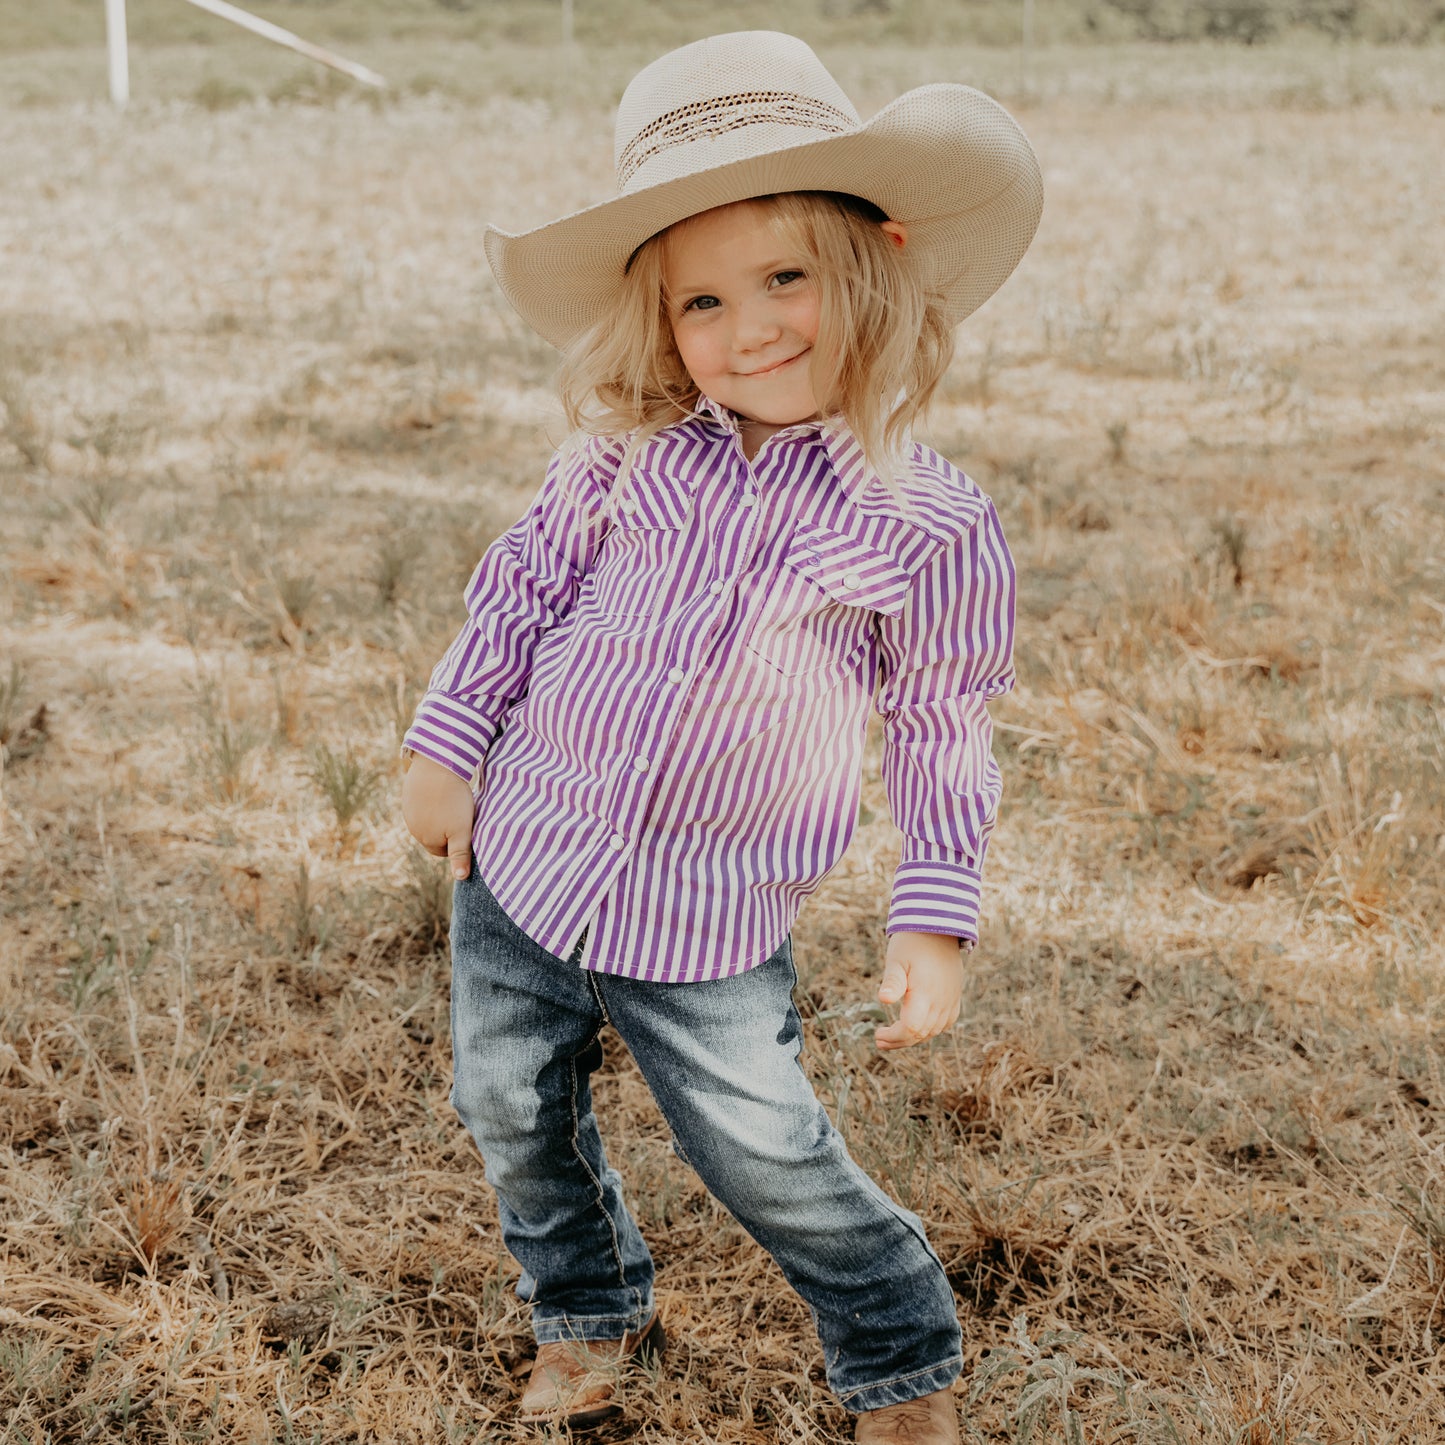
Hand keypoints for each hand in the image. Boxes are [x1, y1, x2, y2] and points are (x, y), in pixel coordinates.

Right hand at [401, 754, 475, 879]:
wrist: (436, 766)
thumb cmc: (453, 801)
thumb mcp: (461, 830)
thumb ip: (461, 854)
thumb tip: (460, 878)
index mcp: (427, 840)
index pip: (444, 851)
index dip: (458, 843)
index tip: (468, 829)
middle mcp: (414, 829)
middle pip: (435, 837)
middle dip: (447, 831)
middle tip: (463, 817)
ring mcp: (409, 812)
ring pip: (429, 821)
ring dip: (440, 817)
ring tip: (453, 804)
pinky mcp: (409, 796)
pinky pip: (423, 805)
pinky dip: (433, 802)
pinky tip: (443, 793)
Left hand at [874, 931, 965, 1050]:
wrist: (939, 929)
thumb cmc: (912, 943)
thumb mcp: (897, 959)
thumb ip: (893, 981)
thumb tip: (884, 1000)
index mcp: (926, 992)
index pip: (911, 1028)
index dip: (894, 1036)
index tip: (877, 1035)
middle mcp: (942, 1000)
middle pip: (921, 1034)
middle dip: (899, 1041)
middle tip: (879, 1040)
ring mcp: (951, 1000)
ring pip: (933, 1031)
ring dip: (913, 1038)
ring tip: (892, 1037)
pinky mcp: (954, 998)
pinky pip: (944, 1023)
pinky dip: (929, 1031)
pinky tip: (915, 1029)